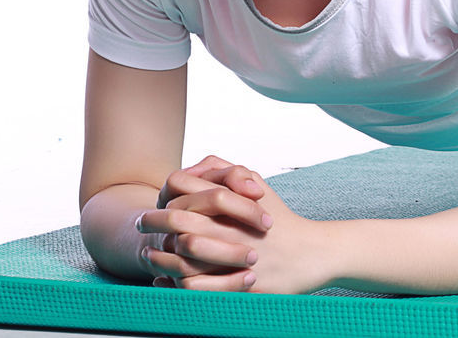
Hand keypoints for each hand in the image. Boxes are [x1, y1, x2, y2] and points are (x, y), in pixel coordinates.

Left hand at [140, 157, 333, 293]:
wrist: (314, 253)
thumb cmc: (283, 220)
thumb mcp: (260, 186)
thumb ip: (228, 172)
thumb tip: (194, 169)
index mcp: (235, 201)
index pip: (185, 188)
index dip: (164, 195)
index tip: (154, 205)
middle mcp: (233, 226)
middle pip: (178, 220)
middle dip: (153, 222)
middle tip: (143, 225)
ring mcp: (235, 256)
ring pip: (183, 255)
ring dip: (160, 255)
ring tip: (150, 254)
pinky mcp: (239, 285)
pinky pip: (196, 287)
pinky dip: (173, 285)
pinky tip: (164, 281)